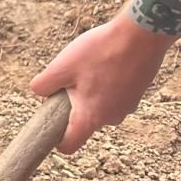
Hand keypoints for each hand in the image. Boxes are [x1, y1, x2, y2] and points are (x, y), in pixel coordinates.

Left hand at [34, 12, 176, 152]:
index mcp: (91, 117)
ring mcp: (128, 107)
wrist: (141, 35)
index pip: (69, 145)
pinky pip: (113, 95)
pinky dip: (105, 83)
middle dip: (72, 104)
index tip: (50, 122)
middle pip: (83, 120)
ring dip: (89, 91)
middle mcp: (111, 118)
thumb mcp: (61, 67)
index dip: (56, 139)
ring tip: (90, 65)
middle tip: (69, 77)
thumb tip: (38, 92)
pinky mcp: (137, 93)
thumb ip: (42, 85)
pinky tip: (105, 62)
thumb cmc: (100, 51)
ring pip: (98, 105)